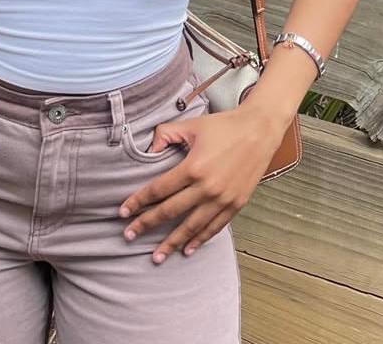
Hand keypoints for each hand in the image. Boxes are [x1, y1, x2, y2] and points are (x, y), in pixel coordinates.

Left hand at [118, 106, 285, 263]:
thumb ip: (165, 134)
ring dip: (172, 243)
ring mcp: (223, 199)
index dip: (139, 201)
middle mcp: (207, 188)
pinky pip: (214, 228)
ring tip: (157, 257)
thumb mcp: (191, 125)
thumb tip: (149, 149)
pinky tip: (187, 250)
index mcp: (193, 167)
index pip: (159, 190)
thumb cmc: (224, 126)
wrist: (259, 131)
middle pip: (170, 212)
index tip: (123, 212)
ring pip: (191, 227)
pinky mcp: (236, 204)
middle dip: (147, 225)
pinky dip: (200, 240)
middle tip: (129, 236)